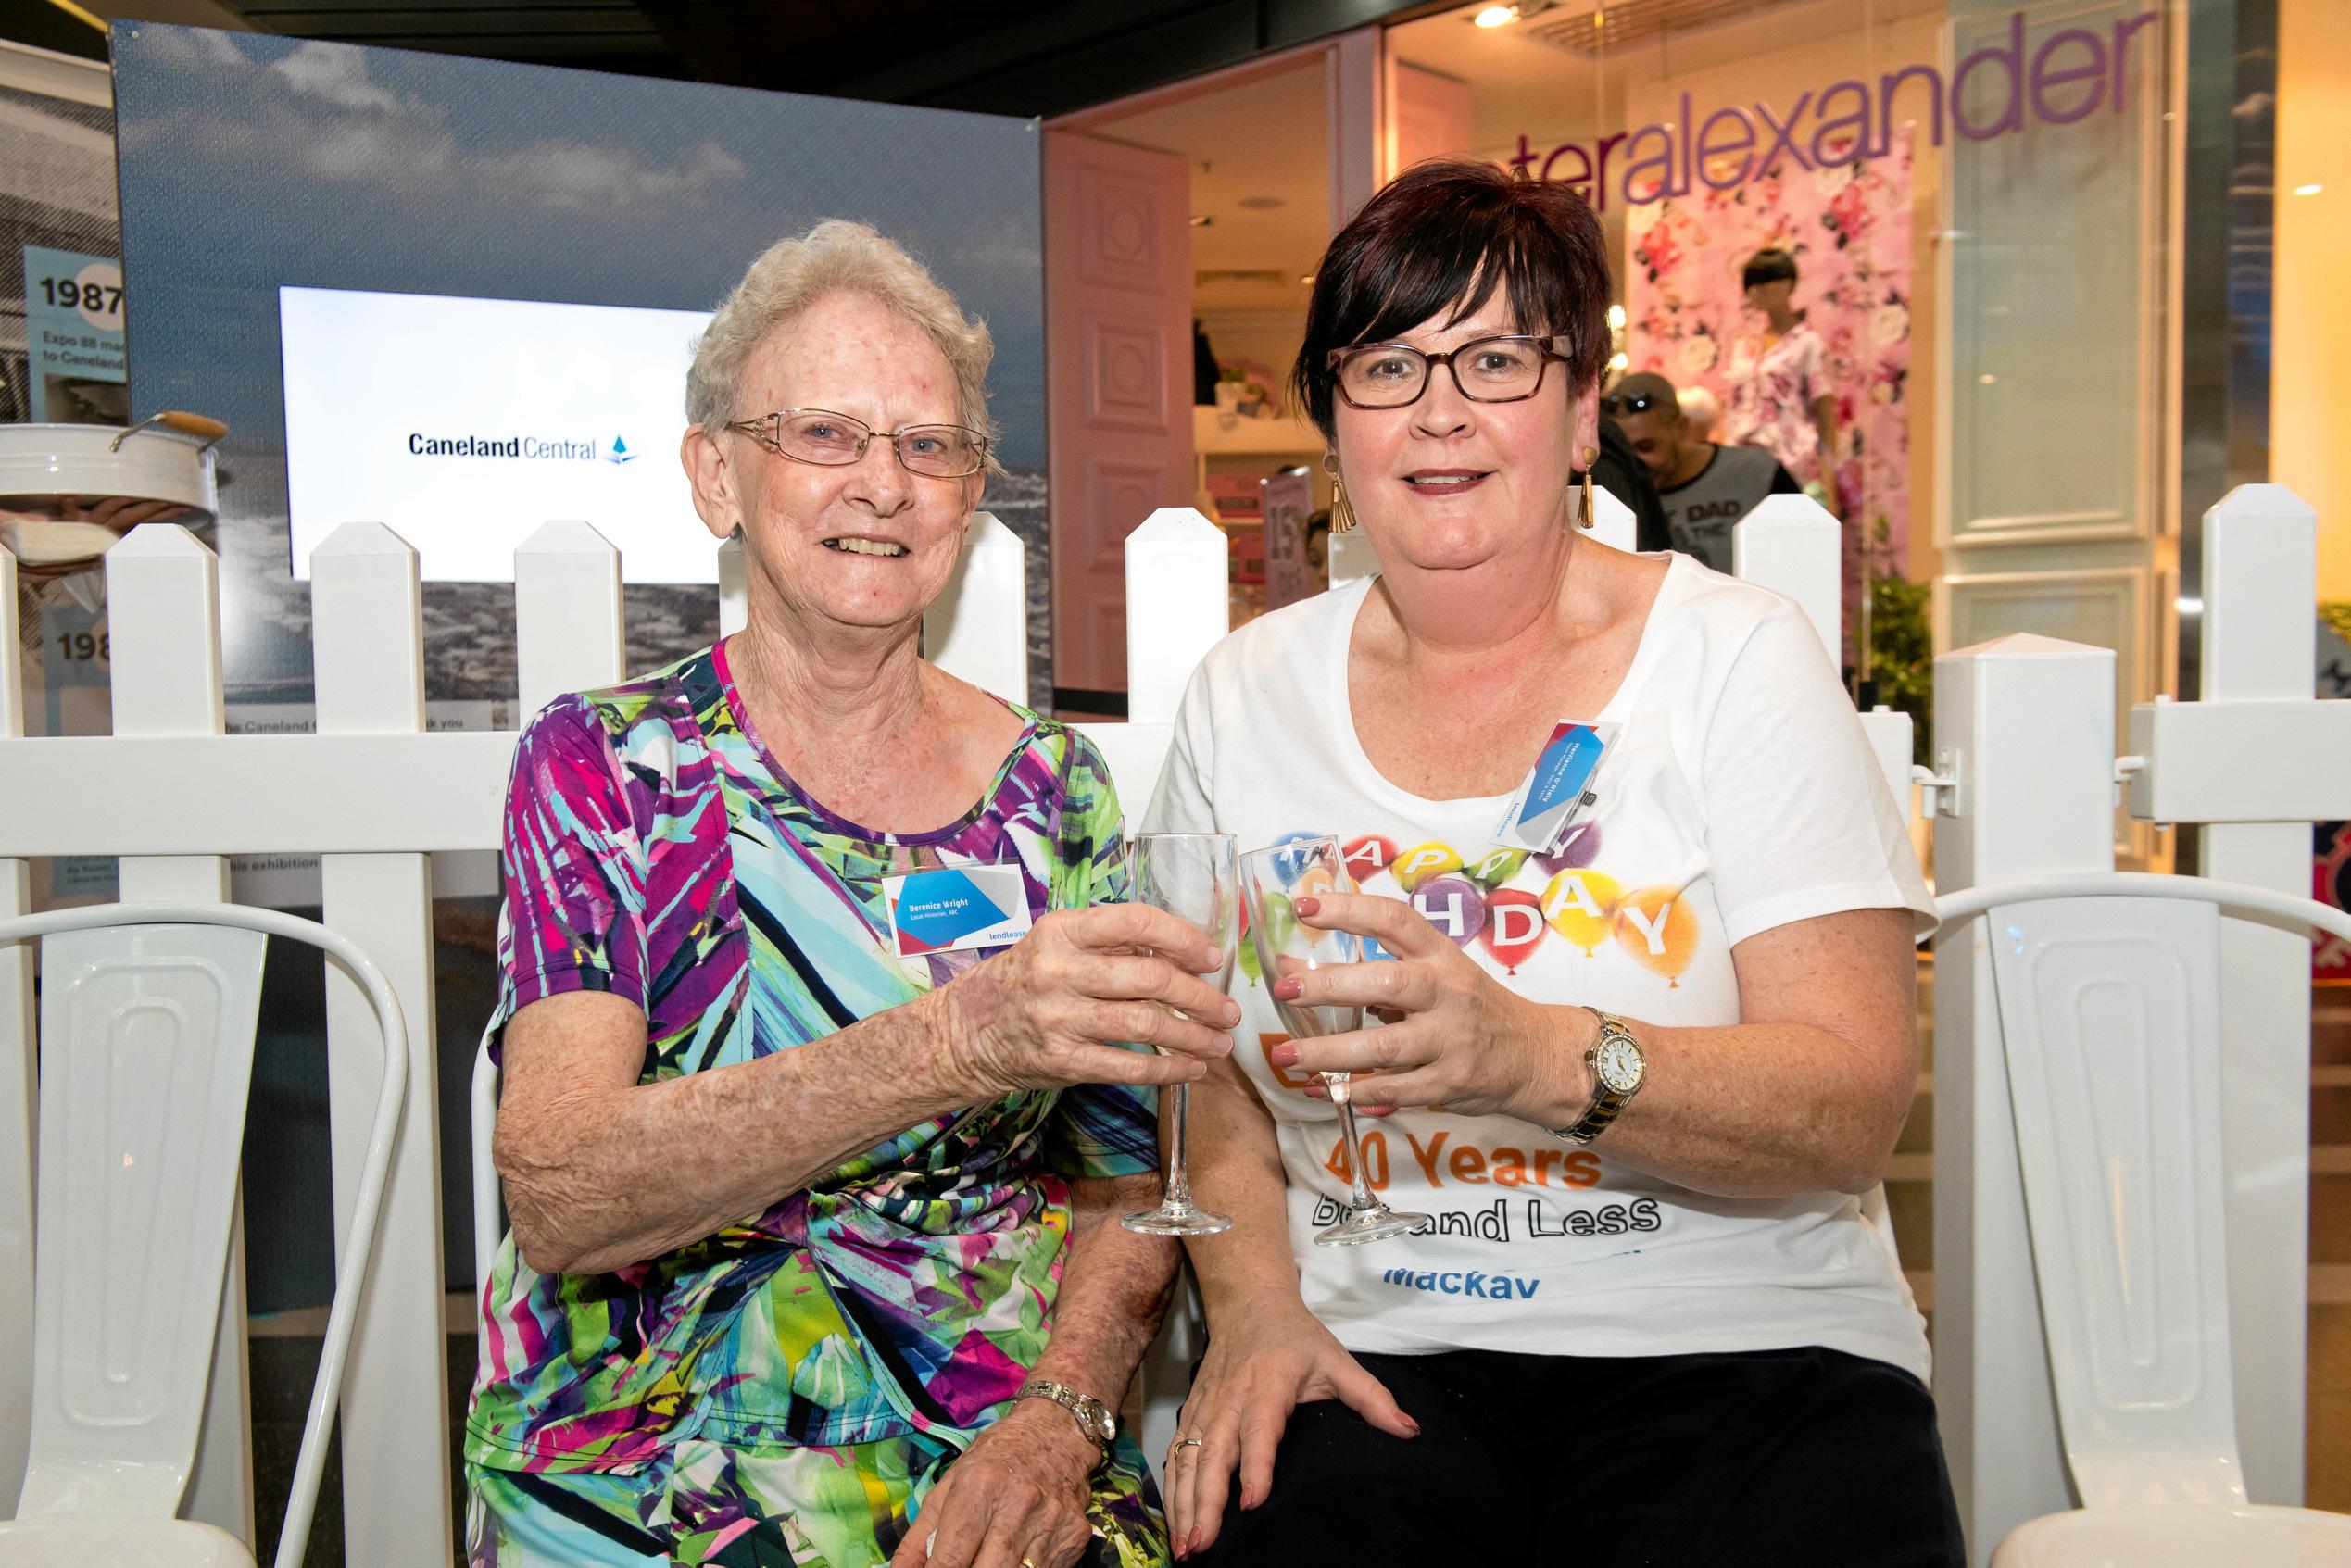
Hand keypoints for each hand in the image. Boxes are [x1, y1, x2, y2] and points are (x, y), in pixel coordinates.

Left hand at [891, 1400, 1099, 1567]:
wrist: (1056, 1431)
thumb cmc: (994, 1459)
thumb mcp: (948, 1486)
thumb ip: (918, 1537)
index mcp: (978, 1488)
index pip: (950, 1559)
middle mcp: (1018, 1505)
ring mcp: (1050, 1523)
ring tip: (984, 1560)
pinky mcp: (1075, 1537)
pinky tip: (1015, 1559)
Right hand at [940, 904, 1239, 1097]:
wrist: (963, 1033)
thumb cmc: (1021, 982)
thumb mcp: (1054, 945)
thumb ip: (1109, 945)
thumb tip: (1181, 952)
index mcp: (1061, 930)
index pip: (1136, 922)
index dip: (1183, 938)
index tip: (1211, 957)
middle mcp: (1059, 970)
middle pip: (1151, 979)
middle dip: (1201, 997)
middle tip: (1228, 1010)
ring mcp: (1059, 1018)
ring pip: (1146, 1026)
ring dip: (1194, 1036)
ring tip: (1220, 1043)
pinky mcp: (1061, 1061)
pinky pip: (1128, 1066)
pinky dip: (1167, 1070)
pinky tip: (1191, 1069)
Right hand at [1166, 1299, 1416, 1559]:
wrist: (1248, 1302)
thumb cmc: (1295, 1337)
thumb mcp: (1338, 1360)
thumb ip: (1372, 1398)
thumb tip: (1409, 1431)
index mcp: (1268, 1385)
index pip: (1259, 1431)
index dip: (1255, 1466)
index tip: (1252, 1503)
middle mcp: (1230, 1399)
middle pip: (1212, 1453)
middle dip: (1205, 1502)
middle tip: (1203, 1545)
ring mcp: (1205, 1407)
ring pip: (1187, 1458)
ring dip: (1183, 1503)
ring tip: (1185, 1546)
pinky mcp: (1190, 1413)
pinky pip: (1175, 1455)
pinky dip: (1171, 1489)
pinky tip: (1175, 1521)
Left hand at [1267, 892, 1581, 1119]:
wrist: (1535, 1055)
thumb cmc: (1473, 1007)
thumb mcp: (1440, 972)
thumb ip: (1381, 968)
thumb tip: (1298, 968)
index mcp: (1441, 956)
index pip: (1394, 920)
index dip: (1349, 909)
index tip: (1305, 906)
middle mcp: (1448, 993)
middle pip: (1386, 983)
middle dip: (1329, 986)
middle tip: (1284, 988)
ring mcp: (1451, 1041)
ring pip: (1384, 1047)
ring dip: (1330, 1052)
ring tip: (1287, 1055)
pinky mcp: (1450, 1083)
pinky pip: (1395, 1090)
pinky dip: (1356, 1092)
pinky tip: (1323, 1091)